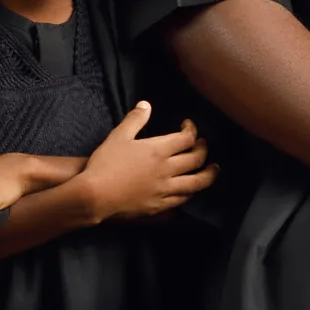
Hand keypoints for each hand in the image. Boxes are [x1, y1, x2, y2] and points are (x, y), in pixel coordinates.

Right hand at [79, 102, 219, 222]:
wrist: (95, 196)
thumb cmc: (105, 163)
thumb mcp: (118, 136)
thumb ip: (135, 120)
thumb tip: (146, 104)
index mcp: (159, 150)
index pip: (187, 138)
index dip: (192, 130)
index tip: (189, 126)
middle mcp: (167, 169)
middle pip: (196, 159)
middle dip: (203, 149)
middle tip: (203, 144)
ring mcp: (165, 189)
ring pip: (196, 182)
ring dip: (208, 174)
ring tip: (213, 169)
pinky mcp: (160, 205)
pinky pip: (182, 199)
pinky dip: (191, 192)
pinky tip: (192, 190)